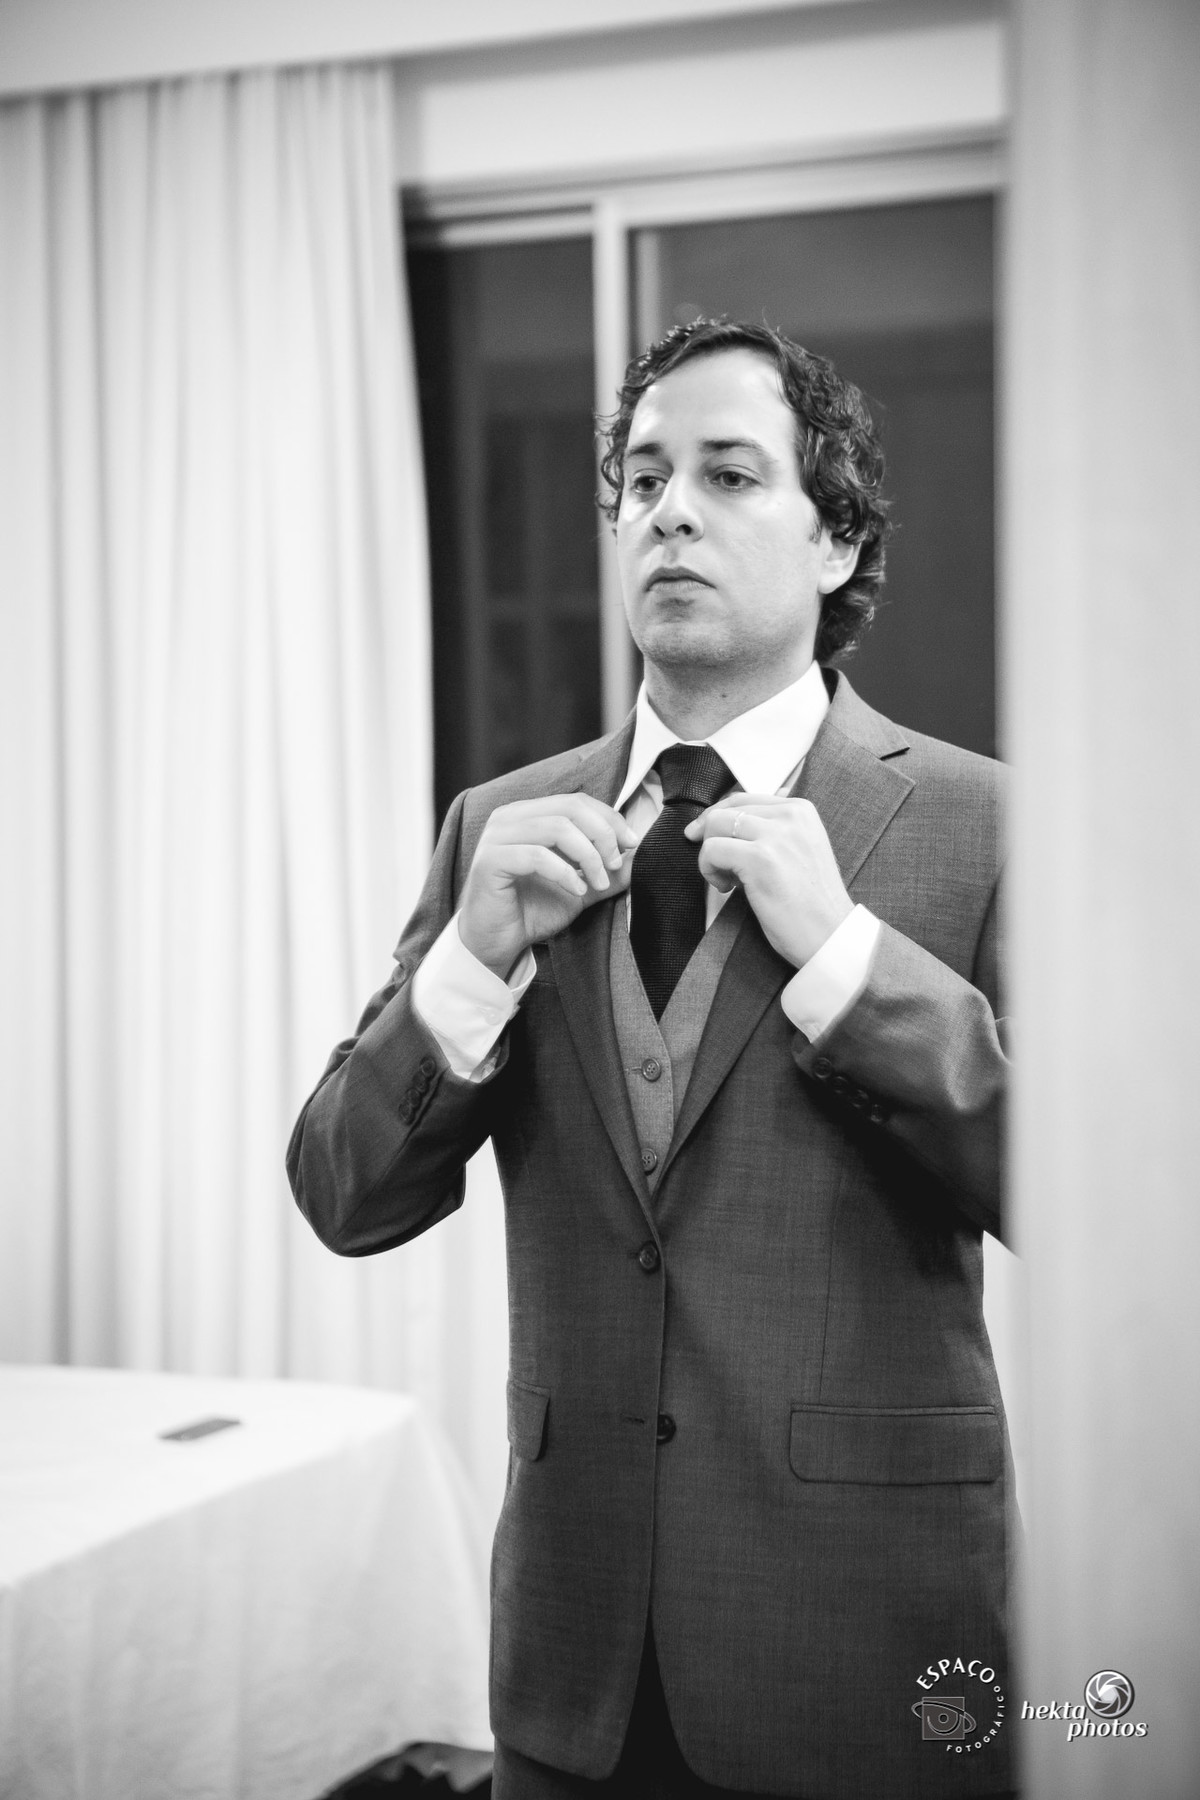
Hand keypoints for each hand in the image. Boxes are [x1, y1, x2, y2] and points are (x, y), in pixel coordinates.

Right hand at [459, 794, 636, 979]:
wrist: (495, 944)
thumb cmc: (531, 912)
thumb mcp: (580, 889)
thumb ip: (607, 872)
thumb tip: (639, 856)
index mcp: (529, 814)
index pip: (577, 802)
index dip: (609, 819)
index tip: (632, 844)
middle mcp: (510, 817)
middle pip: (570, 808)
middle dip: (603, 835)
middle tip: (616, 865)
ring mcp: (497, 836)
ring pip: (557, 827)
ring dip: (588, 856)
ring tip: (599, 882)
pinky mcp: (490, 860)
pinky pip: (537, 855)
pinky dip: (565, 872)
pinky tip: (576, 891)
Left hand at [684, 794, 852, 968]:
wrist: (831, 934)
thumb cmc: (813, 902)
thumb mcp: (801, 850)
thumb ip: (775, 830)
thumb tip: (735, 818)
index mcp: (801, 810)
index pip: (744, 798)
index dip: (719, 818)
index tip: (706, 835)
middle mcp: (790, 815)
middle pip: (726, 810)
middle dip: (710, 836)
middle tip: (714, 863)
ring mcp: (776, 835)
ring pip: (715, 825)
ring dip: (709, 855)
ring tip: (726, 879)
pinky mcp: (760, 858)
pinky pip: (712, 850)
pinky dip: (709, 870)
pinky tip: (727, 888)